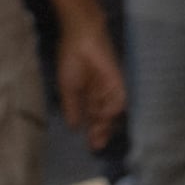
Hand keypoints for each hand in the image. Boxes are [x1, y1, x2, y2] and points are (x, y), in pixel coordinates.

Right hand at [53, 12, 123, 145]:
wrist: (80, 37)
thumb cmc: (71, 58)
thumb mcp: (67, 86)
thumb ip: (71, 106)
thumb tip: (73, 126)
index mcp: (87, 95)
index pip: (92, 117)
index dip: (92, 131)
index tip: (91, 147)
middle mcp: (100, 93)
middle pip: (103, 116)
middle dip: (100, 131)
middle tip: (96, 146)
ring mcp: (109, 87)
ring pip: (110, 109)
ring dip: (105, 122)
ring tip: (99, 135)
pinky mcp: (116, 78)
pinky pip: (118, 95)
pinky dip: (113, 106)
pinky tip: (107, 116)